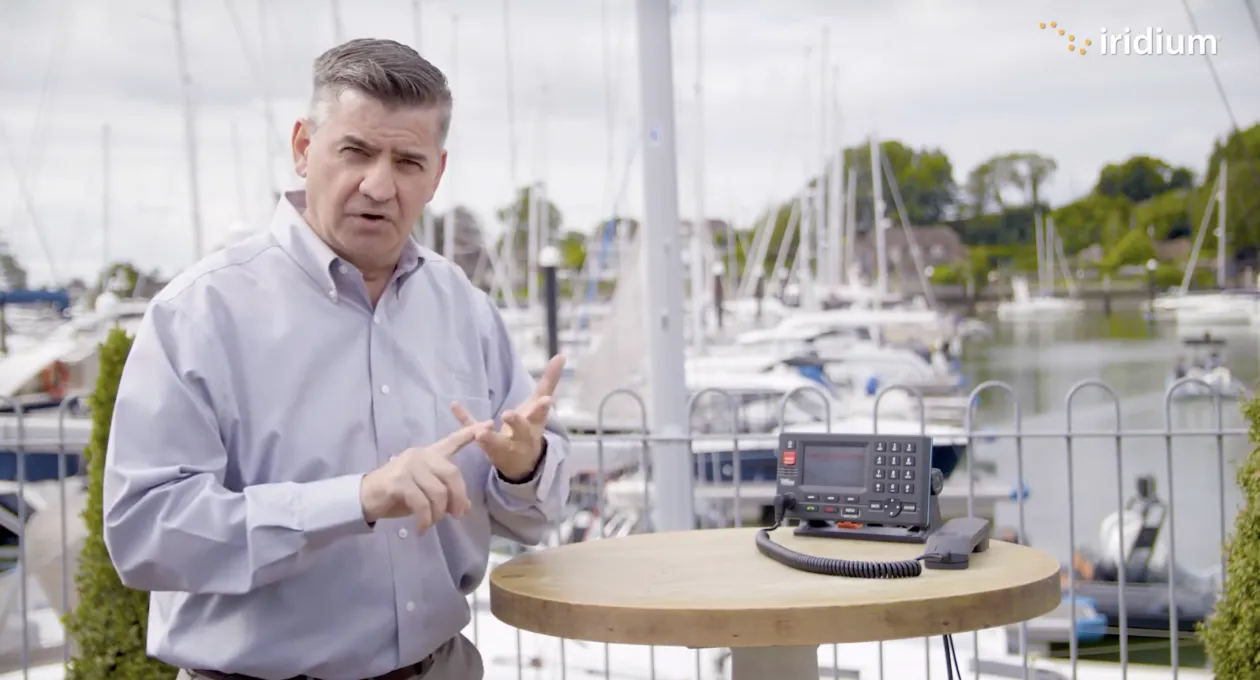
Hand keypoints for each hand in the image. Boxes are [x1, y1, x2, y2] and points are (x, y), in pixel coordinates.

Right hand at [360, 422, 491, 530]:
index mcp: (429, 454)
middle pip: (452, 474)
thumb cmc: (397, 494)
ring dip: (439, 513)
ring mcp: (409, 467)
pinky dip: (425, 519)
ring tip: (431, 523)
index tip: (489, 423)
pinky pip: (422, 503)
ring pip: (438, 492)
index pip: (452, 441)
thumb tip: (463, 507)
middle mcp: (421, 456)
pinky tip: (421, 528)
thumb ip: (443, 493)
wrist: (366, 497)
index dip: (470, 433)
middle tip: (457, 515)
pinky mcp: (399, 482)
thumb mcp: (424, 492)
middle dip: (458, 497)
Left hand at [451, 355, 564, 480]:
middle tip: (508, 414)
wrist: (521, 464)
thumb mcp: (540, 407)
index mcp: (535, 425)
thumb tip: (561, 355)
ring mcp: (502, 445)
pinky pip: (472, 433)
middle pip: (520, 431)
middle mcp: (521, 438)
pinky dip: (464, 419)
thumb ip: (549, 382)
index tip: (546, 400)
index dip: (543, 408)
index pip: (540, 416)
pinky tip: (455, 405)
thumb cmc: (531, 429)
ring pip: (496, 443)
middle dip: (516, 423)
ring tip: (480, 432)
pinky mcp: (485, 447)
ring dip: (488, 437)